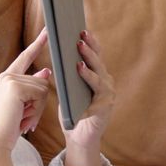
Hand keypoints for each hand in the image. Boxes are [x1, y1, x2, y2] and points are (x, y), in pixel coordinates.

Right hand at [0, 29, 51, 154]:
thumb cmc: (10, 126)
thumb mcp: (24, 104)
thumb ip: (33, 87)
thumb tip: (46, 71)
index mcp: (6, 78)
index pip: (26, 57)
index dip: (38, 44)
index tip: (48, 31)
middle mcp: (6, 76)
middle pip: (41, 80)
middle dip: (39, 103)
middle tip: (25, 118)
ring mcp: (9, 80)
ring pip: (42, 88)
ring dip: (38, 108)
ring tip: (24, 119)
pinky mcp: (15, 86)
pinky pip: (40, 93)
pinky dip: (36, 110)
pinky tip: (24, 118)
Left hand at [61, 30, 115, 165]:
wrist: (79, 137)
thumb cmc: (73, 111)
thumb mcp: (68, 89)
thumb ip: (67, 74)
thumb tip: (57, 53)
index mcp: (97, 76)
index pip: (93, 55)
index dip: (89, 41)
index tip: (80, 28)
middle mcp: (106, 82)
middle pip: (98, 61)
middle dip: (89, 47)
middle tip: (79, 36)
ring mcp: (108, 94)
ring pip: (99, 74)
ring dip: (89, 63)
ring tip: (78, 54)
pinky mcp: (105, 107)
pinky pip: (96, 92)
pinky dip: (88, 81)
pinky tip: (79, 72)